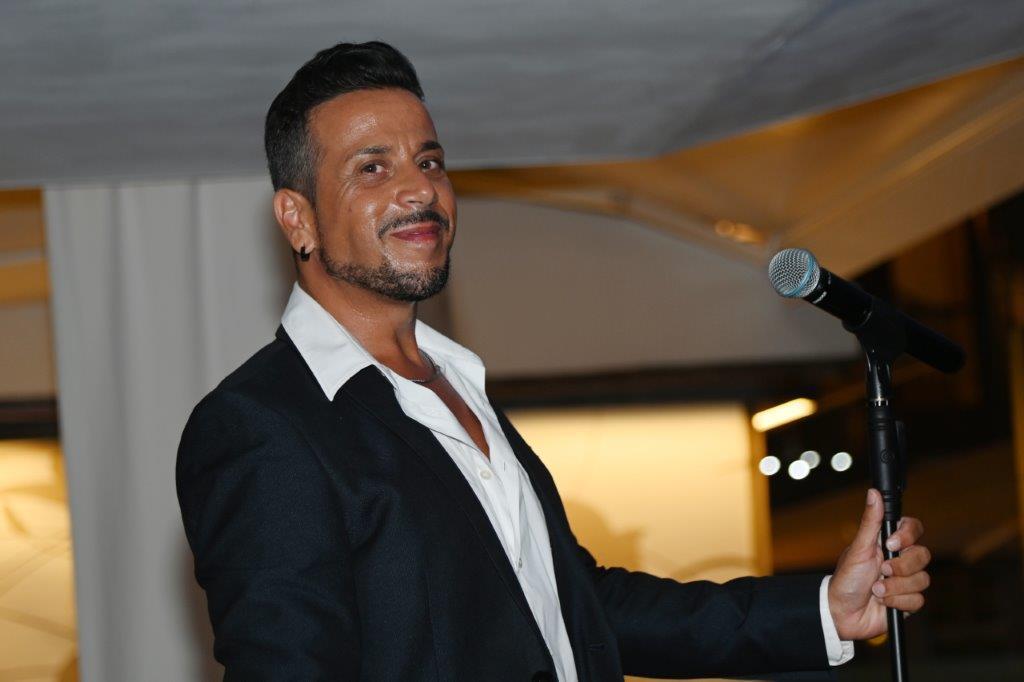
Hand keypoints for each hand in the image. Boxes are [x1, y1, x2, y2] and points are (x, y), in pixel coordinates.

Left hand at [827, 488, 930, 640]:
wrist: (843, 613)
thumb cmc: (847, 578)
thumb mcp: (858, 548)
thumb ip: (870, 521)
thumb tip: (873, 492)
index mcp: (888, 542)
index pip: (914, 528)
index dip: (908, 535)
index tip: (891, 543)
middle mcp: (901, 559)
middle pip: (923, 555)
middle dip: (901, 567)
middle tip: (881, 571)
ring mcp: (906, 580)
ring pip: (923, 579)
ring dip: (895, 587)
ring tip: (876, 590)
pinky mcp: (909, 601)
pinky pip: (919, 600)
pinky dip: (898, 602)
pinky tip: (883, 603)